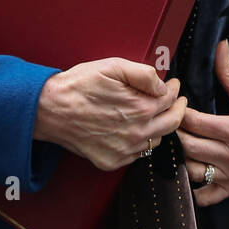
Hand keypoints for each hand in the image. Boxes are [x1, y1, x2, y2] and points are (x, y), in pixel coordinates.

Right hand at [33, 57, 187, 171]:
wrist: (50, 109)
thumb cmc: (79, 85)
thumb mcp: (113, 66)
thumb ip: (144, 74)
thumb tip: (163, 83)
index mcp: (140, 108)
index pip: (171, 100)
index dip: (174, 89)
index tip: (173, 84)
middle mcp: (136, 133)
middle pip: (172, 123)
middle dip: (178, 109)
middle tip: (177, 100)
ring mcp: (124, 151)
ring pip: (157, 141)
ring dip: (161, 126)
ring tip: (157, 114)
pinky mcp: (111, 162)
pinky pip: (138, 155)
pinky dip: (143, 142)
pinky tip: (138, 130)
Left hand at [177, 39, 228, 205]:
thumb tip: (220, 47)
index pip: (195, 122)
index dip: (181, 111)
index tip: (179, 104)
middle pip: (188, 146)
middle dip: (178, 133)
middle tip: (175, 123)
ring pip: (192, 171)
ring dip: (183, 158)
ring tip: (184, 145)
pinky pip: (205, 197)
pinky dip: (195, 188)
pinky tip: (194, 171)